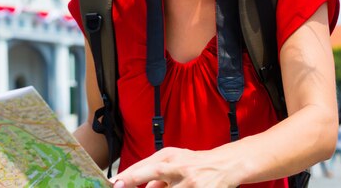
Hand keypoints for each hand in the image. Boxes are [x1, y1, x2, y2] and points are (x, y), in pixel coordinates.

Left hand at [111, 147, 237, 187]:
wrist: (224, 164)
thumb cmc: (195, 163)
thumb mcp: (174, 162)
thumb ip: (156, 176)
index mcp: (169, 157)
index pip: (145, 167)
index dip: (129, 176)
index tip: (115, 183)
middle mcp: (179, 166)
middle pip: (156, 173)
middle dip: (136, 179)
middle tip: (120, 186)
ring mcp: (191, 181)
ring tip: (162, 187)